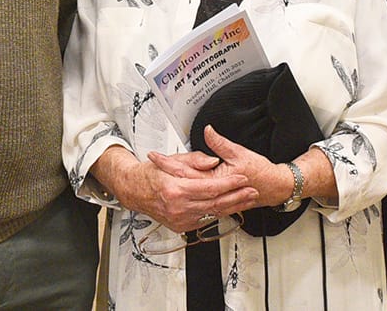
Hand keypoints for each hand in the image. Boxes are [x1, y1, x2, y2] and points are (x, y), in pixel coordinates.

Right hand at [94, 146, 255, 232]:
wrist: (134, 190)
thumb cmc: (151, 174)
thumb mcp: (172, 161)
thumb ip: (195, 161)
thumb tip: (213, 162)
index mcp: (176, 190)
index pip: (211, 188)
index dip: (229, 183)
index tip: (242, 178)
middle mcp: (178, 208)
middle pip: (216, 203)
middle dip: (237, 197)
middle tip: (252, 191)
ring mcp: (180, 219)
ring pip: (213, 214)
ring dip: (233, 207)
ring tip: (247, 199)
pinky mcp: (181, 226)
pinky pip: (204, 219)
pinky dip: (218, 213)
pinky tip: (230, 207)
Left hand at [157, 126, 294, 208]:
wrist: (273, 188)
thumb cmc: (260, 172)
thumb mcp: (239, 153)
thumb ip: (219, 143)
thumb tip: (207, 131)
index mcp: (214, 181)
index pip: (185, 171)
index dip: (168, 163)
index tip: (155, 156)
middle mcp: (211, 193)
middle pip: (182, 182)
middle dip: (165, 172)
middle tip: (151, 162)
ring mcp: (213, 200)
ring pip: (187, 192)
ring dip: (172, 182)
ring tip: (157, 173)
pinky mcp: (217, 203)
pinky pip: (196, 201)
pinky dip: (186, 193)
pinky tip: (175, 188)